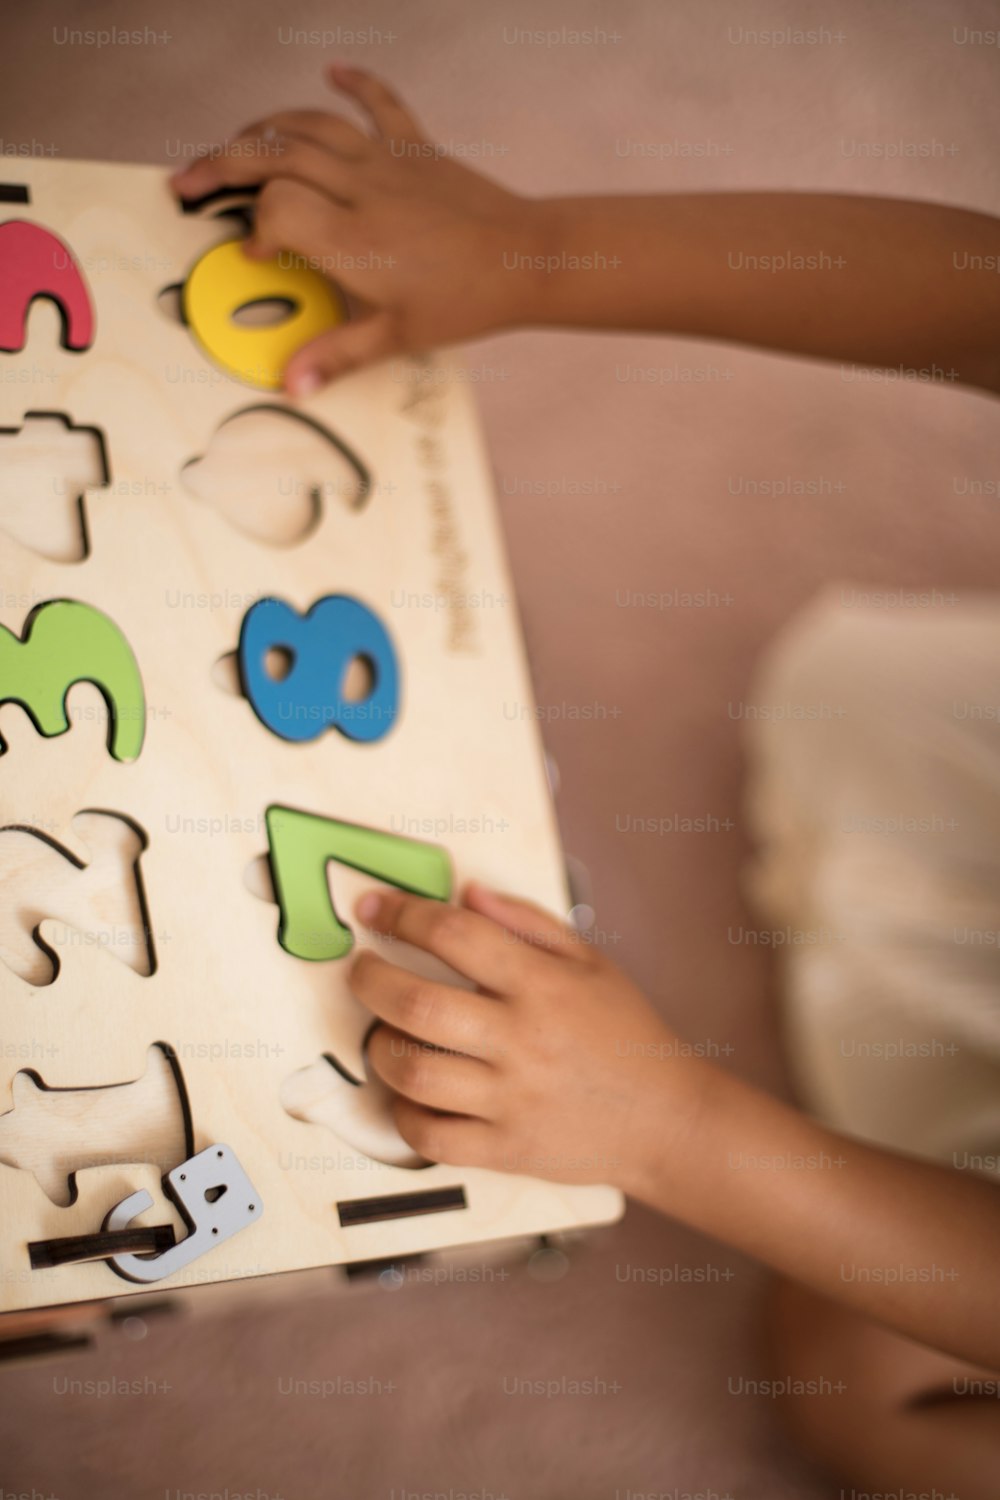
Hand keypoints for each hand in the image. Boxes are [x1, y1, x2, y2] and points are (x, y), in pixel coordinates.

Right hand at [169, 65, 545, 391]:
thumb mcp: (398, 337)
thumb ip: (337, 355)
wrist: (529, 259)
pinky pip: (379, 102)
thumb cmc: (466, 301)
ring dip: (264, 128)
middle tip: (187, 182)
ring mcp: (387, 162)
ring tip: (234, 145)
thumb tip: (291, 385)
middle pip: (274, 154)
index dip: (251, 226)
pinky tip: (333, 70)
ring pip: (309, 122)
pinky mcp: (416, 148)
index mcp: (353, 239)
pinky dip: (354, 83)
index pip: (275, 207)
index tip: (254, 253)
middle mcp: (362, 189)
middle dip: (221, 163)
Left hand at [348, 883, 707, 1194]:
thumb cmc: (625, 1034)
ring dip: (380, 1047)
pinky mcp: (505, 1150)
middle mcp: (522, 1040)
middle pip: (417, 1003)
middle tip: (360, 970)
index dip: (403, 915)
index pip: (455, 935)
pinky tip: (410, 1094)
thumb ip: (526, 922)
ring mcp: (511, 1099)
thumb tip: (466, 893)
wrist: (667, 1120)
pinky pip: (430, 1137)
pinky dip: (403, 1115)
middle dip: (370, 979)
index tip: (374, 910)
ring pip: (413, 1072)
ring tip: (384, 1033)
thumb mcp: (591, 961)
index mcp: (542, 985)